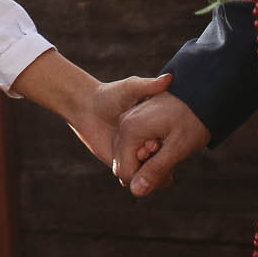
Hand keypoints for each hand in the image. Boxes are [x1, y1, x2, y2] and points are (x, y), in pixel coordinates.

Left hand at [8, 52, 170, 170]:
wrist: (86, 107)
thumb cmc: (111, 94)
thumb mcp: (131, 87)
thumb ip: (148, 85)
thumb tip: (168, 78)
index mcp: (155, 127)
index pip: (170, 141)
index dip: (166, 144)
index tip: (156, 140)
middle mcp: (147, 142)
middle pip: (163, 159)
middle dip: (158, 159)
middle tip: (148, 148)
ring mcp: (135, 155)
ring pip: (150, 172)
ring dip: (147, 169)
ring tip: (138, 155)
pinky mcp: (122, 165)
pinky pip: (132, 178)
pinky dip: (134, 177)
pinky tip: (131, 169)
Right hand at [113, 91, 207, 197]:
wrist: (202, 90)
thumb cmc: (192, 119)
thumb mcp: (178, 147)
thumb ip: (156, 169)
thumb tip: (136, 193)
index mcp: (131, 130)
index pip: (125, 173)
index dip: (146, 179)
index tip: (168, 169)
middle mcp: (124, 125)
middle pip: (126, 166)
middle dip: (147, 170)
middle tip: (171, 158)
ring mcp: (128, 121)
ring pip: (130, 158)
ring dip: (148, 161)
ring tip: (169, 148)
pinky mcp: (134, 121)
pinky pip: (135, 147)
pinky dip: (148, 152)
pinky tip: (165, 144)